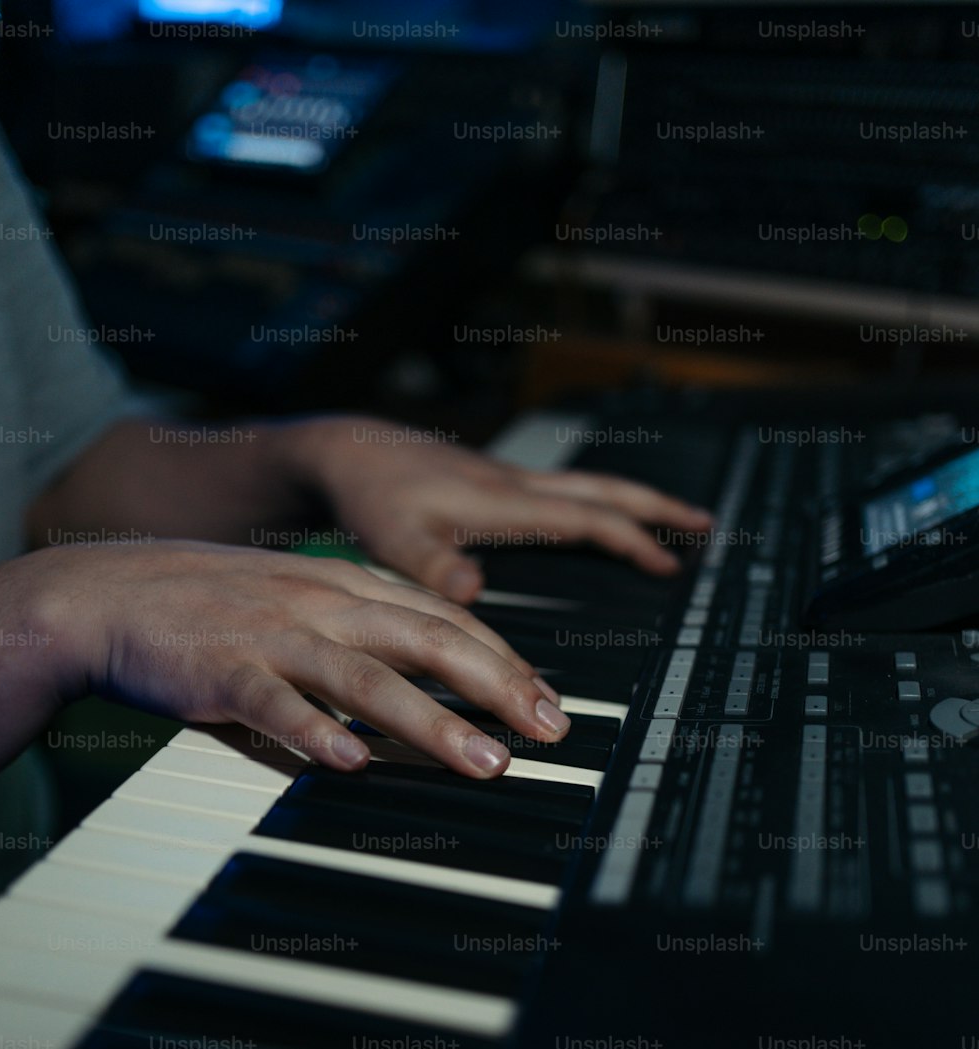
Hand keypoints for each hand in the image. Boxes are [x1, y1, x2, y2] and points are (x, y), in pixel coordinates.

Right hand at [40, 541, 569, 777]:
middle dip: (497, 686)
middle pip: (426, 641)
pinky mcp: (221, 672)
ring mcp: (272, 636)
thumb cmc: (212, 604)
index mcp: (343, 585)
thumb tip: (425, 685)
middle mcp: (319, 604)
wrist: (108, 592)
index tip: (548, 701)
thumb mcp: (298, 601)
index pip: (443, 618)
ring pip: (367, 678)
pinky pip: (274, 704)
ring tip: (485, 762)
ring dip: (432, 723)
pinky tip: (351, 762)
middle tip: (549, 730)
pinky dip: (314, 732)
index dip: (503, 659)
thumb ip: (361, 633)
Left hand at [285, 415, 713, 603]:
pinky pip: (562, 491)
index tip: (670, 564)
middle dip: (657, 509)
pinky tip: (592, 518)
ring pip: (586, 486)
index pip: (585, 518)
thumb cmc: (368, 497)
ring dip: (631, 501)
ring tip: (668, 521)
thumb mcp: (392, 540)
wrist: (345, 454)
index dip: (632, 540)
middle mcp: (513, 485)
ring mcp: (506, 481)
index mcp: (502, 502)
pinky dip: (594, 503)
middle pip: (603, 490)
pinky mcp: (492, 483)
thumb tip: (476, 592)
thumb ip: (431, 568)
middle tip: (704, 526)